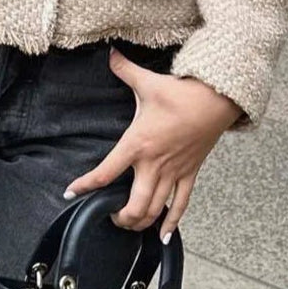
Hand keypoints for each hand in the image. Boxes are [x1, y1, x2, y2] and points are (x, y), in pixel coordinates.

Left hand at [63, 46, 243, 241]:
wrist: (216, 100)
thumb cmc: (181, 93)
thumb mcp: (148, 82)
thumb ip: (124, 69)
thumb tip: (110, 53)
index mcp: (138, 143)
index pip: (106, 171)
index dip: (86, 185)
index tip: (71, 192)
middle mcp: (154, 164)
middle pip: (135, 205)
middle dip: (120, 217)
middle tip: (110, 214)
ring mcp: (173, 172)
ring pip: (156, 210)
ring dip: (141, 222)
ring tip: (130, 222)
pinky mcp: (190, 174)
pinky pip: (181, 205)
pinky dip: (171, 223)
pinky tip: (163, 235)